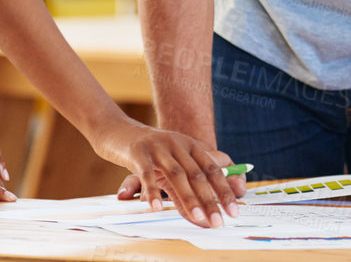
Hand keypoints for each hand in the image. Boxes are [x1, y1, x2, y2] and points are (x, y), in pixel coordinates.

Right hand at [95, 118, 242, 227]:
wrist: (116, 129)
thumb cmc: (147, 152)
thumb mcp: (170, 164)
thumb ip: (185, 188)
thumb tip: (200, 216)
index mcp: (190, 146)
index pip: (213, 170)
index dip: (224, 191)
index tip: (233, 211)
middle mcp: (178, 144)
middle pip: (198, 174)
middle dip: (210, 200)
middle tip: (218, 221)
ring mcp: (158, 147)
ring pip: (177, 174)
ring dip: (188, 198)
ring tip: (198, 218)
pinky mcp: (138, 152)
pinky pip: (146, 174)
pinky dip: (152, 191)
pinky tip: (157, 208)